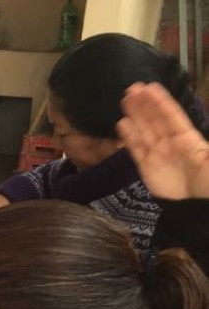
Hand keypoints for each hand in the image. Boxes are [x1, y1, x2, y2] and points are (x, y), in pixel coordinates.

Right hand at [117, 82, 208, 199]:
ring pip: (144, 130)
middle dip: (145, 104)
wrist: (196, 207)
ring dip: (135, 115)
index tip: (151, 87)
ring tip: (125, 99)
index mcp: (189, 139)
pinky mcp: (146, 167)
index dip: (161, 102)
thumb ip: (207, 149)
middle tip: (133, 88)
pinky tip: (122, 123)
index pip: (173, 116)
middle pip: (156, 120)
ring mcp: (158, 154)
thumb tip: (195, 136)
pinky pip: (136, 149)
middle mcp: (172, 143)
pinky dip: (129, 137)